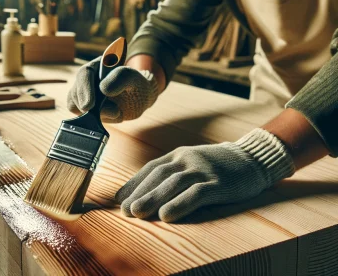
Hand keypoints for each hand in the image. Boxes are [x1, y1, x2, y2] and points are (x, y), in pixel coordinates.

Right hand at [67, 57, 158, 122]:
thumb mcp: (134, 77)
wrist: (140, 99)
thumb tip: (103, 89)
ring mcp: (84, 93)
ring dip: (93, 113)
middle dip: (89, 105)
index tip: (89, 105)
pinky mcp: (85, 107)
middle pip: (76, 91)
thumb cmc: (137, 85)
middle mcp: (87, 78)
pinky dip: (94, 120)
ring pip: (74, 105)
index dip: (85, 88)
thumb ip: (121, 78)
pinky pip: (80, 116)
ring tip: (117, 111)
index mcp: (97, 65)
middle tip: (112, 111)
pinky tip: (112, 116)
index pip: (84, 73)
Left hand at [115, 128, 294, 221]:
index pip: (152, 168)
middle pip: (159, 175)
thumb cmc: (217, 165)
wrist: (251, 159)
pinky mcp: (218, 183)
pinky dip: (180, 204)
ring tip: (136, 213)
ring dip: (153, 198)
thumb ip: (174, 172)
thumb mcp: (193, 162)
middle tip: (123, 210)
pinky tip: (167, 215)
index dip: (134, 182)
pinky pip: (196, 193)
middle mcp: (188, 159)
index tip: (119, 197)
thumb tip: (148, 190)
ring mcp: (203, 169)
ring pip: (173, 183)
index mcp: (179, 154)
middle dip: (139, 192)